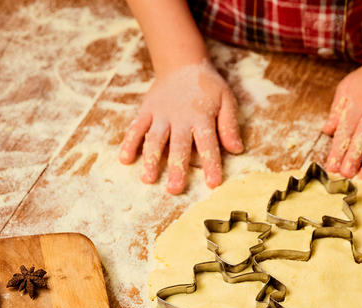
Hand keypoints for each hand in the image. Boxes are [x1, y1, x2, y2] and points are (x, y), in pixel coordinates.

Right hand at [120, 61, 243, 193]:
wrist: (182, 63)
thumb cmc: (207, 86)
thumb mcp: (226, 100)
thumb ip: (229, 125)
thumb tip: (237, 149)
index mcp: (202, 116)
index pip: (208, 144)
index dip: (211, 164)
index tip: (213, 184)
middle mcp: (180, 117)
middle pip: (178, 146)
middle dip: (176, 168)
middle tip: (174, 189)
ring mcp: (161, 114)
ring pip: (154, 139)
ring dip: (150, 159)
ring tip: (148, 179)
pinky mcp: (146, 111)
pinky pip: (136, 127)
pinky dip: (129, 142)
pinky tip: (124, 159)